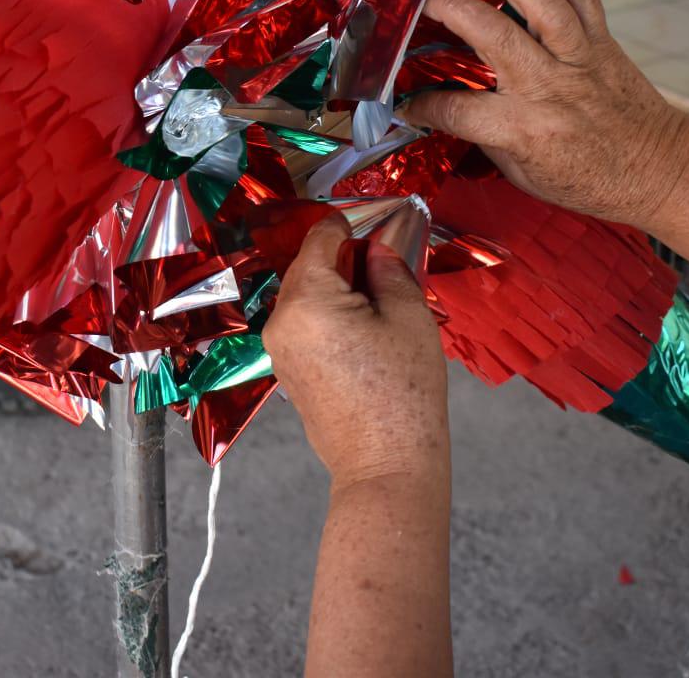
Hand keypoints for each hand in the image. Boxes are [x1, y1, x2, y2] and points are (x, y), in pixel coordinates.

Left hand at [261, 214, 448, 486]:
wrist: (386, 463)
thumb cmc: (404, 395)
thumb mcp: (409, 316)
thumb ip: (389, 269)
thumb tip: (376, 249)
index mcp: (307, 300)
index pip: (320, 239)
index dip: (348, 226)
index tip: (373, 226)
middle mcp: (281, 321)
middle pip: (308, 266)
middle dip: (343, 259)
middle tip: (384, 265)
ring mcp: (279, 348)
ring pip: (305, 295)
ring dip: (336, 288)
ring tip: (378, 301)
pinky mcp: (286, 369)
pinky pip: (303, 324)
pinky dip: (328, 315)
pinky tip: (363, 328)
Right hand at [401, 0, 688, 228]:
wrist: (658, 170)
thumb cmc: (589, 180)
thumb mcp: (524, 174)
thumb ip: (488, 137)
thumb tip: (448, 110)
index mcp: (525, 130)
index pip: (458, 109)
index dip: (423, 104)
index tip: (406, 100)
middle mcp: (550, 88)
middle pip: (494, 37)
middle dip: (453, 9)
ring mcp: (580, 60)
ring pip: (544, 7)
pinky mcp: (603, 44)